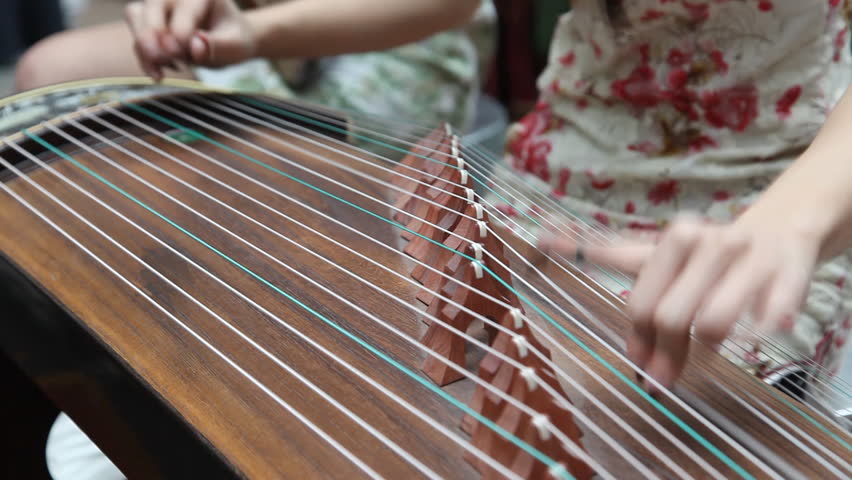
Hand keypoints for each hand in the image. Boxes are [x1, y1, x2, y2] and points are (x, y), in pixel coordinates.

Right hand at [125, 0, 254, 80]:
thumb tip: (196, 45)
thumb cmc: (234, 41)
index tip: (179, 53)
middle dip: (151, 35)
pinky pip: (136, 35)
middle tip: (161, 61)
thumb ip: (218, 46)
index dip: (179, 31)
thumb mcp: (236, 46)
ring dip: (142, 46)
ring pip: (136, 16)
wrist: (229, 43)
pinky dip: (143, 56)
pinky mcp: (150, 22)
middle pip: (152, 6)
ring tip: (159, 73)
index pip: (185, 10)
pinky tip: (160, 73)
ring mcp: (161, 7)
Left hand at [539, 213, 821, 391]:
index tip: (632, 363)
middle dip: (662, 355)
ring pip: (710, 326)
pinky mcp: (787, 277)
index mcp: (672, 239)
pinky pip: (766, 323)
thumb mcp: (655, 252)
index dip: (634, 339)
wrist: (781, 232)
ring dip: (703, 350)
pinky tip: (757, 331)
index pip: (638, 296)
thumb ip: (607, 253)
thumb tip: (543, 239)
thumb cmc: (705, 254)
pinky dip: (757, 335)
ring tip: (704, 348)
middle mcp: (708, 243)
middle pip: (668, 317)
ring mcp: (748, 260)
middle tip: (660, 378)